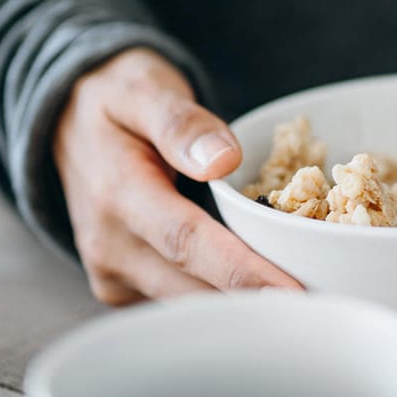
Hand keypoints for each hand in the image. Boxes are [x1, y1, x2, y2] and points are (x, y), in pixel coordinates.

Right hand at [53, 47, 301, 302]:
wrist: (67, 122)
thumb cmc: (115, 100)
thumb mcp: (144, 88)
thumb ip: (180, 122)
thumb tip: (224, 160)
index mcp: (115, 194)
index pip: (185, 242)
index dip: (242, 273)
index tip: (294, 295)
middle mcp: (110, 247)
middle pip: (194, 289)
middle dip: (259, 303)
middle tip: (329, 308)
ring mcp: (113, 274)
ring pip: (190, 306)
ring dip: (246, 308)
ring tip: (311, 306)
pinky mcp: (123, 287)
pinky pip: (181, 302)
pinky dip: (225, 300)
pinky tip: (267, 293)